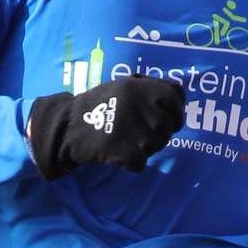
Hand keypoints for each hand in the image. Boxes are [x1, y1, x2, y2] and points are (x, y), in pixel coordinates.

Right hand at [26, 76, 185, 178]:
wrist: (69, 126)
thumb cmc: (97, 104)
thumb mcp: (124, 84)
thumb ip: (150, 86)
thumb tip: (178, 94)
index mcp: (147, 89)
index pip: (178, 97)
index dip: (174, 108)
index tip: (166, 115)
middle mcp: (149, 108)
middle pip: (171, 125)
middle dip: (158, 131)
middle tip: (136, 130)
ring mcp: (143, 133)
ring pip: (158, 145)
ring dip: (144, 146)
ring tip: (123, 138)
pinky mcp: (134, 153)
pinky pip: (142, 163)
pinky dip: (130, 162)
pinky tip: (115, 150)